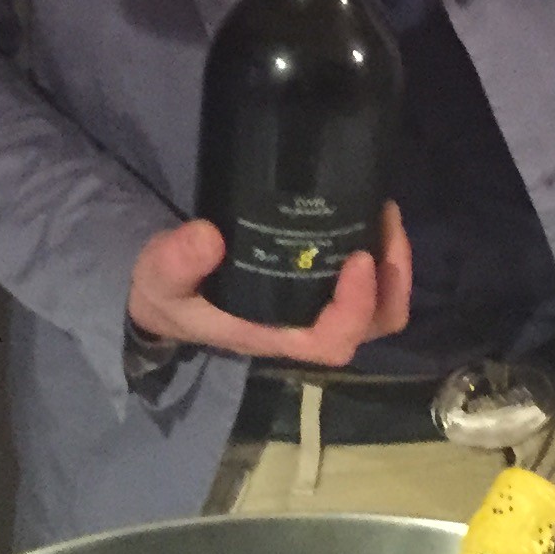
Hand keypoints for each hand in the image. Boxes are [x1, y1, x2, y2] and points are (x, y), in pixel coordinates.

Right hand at [124, 205, 410, 367]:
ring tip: (385, 215)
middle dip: (392, 282)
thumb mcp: (160, 279)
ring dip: (394, 267)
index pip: (332, 339)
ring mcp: (318, 309)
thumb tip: (208, 236)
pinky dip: (381, 255)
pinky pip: (368, 284)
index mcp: (276, 335)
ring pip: (379, 307)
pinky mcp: (320, 287)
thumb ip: (176, 262)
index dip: (356, 306)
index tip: (359, 257)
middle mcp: (306, 327)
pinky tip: (369, 214)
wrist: (167, 296)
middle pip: (373, 326)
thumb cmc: (171, 295)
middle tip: (386, 226)